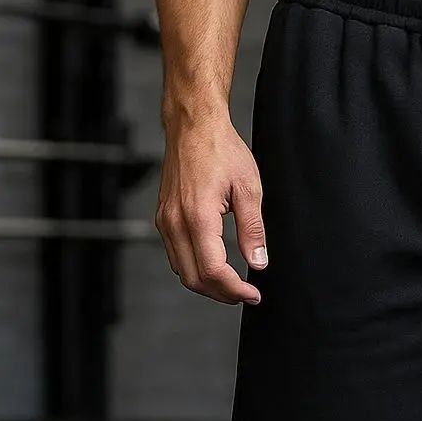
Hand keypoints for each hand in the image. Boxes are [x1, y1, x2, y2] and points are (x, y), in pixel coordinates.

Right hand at [156, 112, 266, 304]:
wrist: (193, 126)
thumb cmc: (221, 150)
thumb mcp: (249, 189)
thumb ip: (253, 229)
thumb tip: (258, 262)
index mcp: (197, 216)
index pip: (212, 270)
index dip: (234, 289)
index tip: (254, 294)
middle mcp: (175, 222)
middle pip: (194, 278)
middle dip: (222, 294)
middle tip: (246, 294)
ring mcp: (165, 221)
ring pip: (182, 271)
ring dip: (207, 285)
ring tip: (233, 285)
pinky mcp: (163, 218)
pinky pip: (175, 255)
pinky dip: (194, 269)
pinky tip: (215, 266)